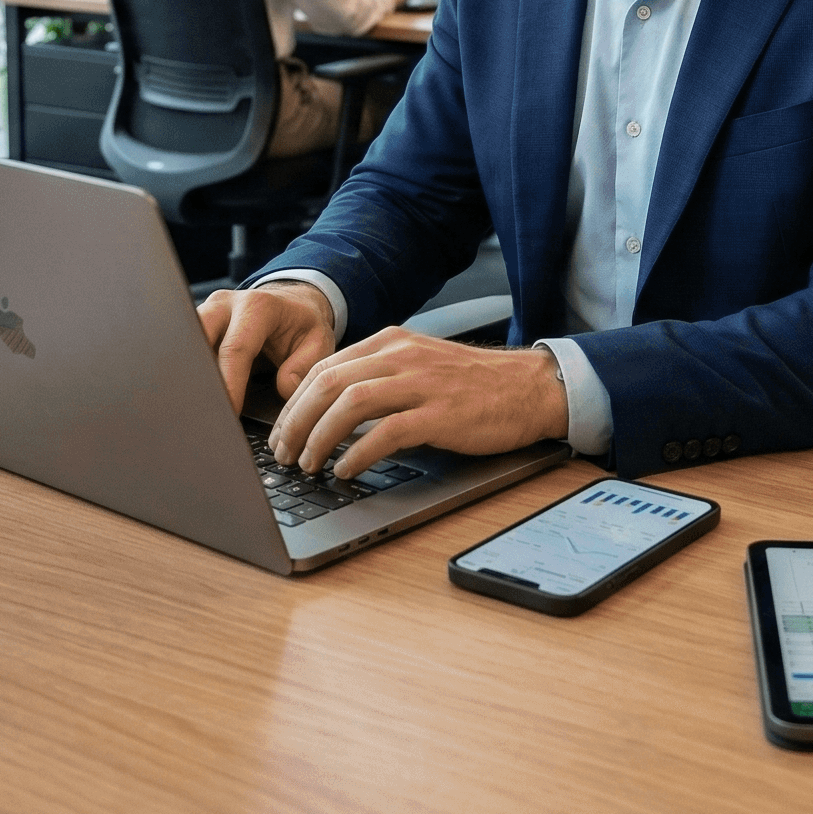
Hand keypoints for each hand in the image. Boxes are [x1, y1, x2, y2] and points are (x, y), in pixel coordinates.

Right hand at [197, 281, 335, 412]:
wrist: (292, 303)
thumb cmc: (302, 324)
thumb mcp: (319, 341)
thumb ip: (306, 365)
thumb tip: (284, 388)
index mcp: (258, 306)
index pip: (235, 348)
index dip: (229, 383)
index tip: (228, 411)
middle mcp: (226, 304)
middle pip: (198, 339)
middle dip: (199, 377)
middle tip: (204, 411)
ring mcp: (207, 311)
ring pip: (185, 343)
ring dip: (189, 374)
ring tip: (197, 407)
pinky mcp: (197, 323)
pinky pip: (186, 348)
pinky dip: (190, 371)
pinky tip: (195, 395)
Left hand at [270, 328, 568, 477]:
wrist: (529, 388)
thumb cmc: (473, 385)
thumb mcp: (419, 365)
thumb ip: (379, 377)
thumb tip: (330, 407)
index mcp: (391, 343)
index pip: (324, 368)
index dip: (293, 403)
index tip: (282, 432)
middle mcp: (401, 356)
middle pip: (327, 384)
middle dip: (296, 422)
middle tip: (284, 453)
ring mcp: (421, 384)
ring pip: (349, 404)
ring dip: (319, 438)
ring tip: (309, 464)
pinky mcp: (441, 414)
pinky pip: (385, 433)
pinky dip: (357, 453)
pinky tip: (346, 470)